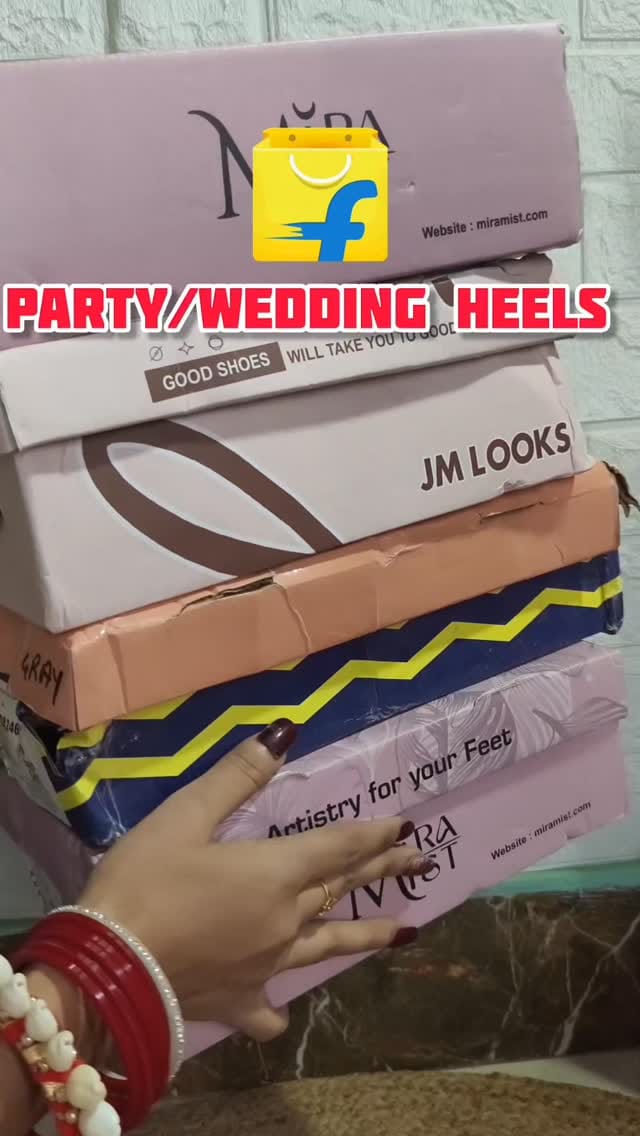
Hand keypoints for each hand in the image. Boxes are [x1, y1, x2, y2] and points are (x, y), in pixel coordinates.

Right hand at [80, 720, 426, 1040]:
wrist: (106, 970)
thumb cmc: (143, 882)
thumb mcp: (185, 815)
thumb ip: (238, 776)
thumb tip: (286, 733)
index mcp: (275, 872)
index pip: (339, 846)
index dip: (374, 832)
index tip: (408, 825)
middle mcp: (285, 920)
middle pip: (343, 889)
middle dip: (382, 870)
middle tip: (420, 861)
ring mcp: (267, 966)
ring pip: (329, 946)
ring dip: (368, 934)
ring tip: (406, 932)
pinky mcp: (240, 1001)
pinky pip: (272, 1007)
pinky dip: (280, 1003)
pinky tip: (281, 1005)